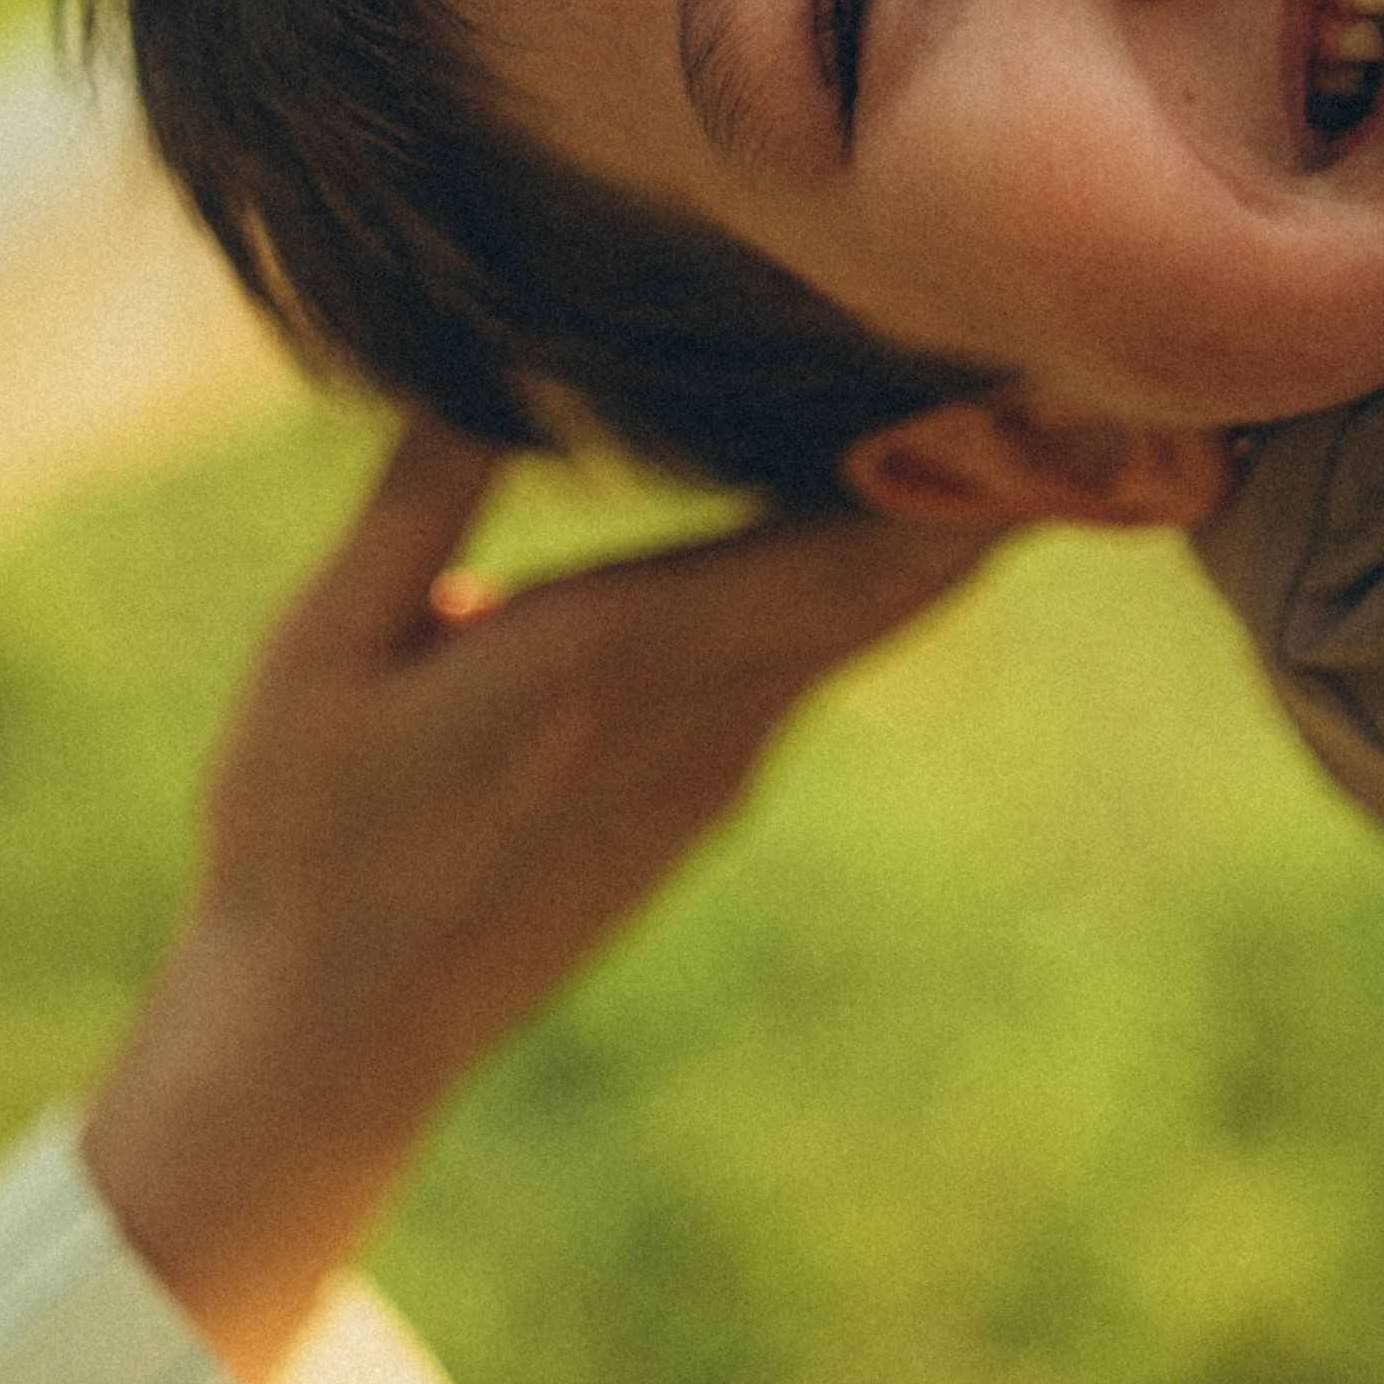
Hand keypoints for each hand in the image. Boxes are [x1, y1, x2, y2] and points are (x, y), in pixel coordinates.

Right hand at [82, 418, 1001, 1383]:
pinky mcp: (699, 799)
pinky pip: (814, 659)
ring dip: (937, 522)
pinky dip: (863, 577)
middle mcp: (706, 711)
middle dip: (991, 470)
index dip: (955, 457)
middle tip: (1076, 360)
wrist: (332, 1037)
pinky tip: (867, 509)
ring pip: (867, 620)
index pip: (851, 540)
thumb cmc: (307, 830)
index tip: (1032, 357)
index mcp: (623, 652)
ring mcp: (717, 766)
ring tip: (1005, 407)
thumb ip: (421, 494)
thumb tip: (489, 346)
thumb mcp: (328, 643)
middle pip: (901, 578)